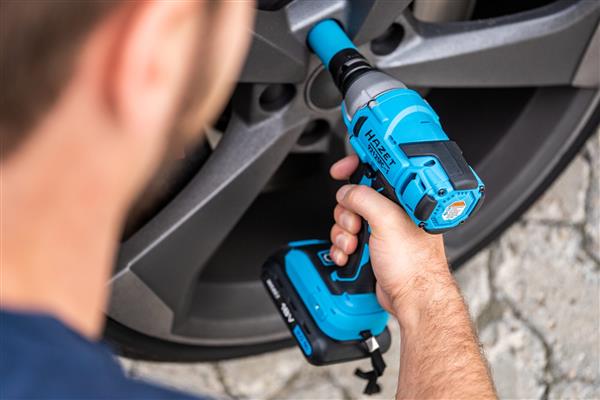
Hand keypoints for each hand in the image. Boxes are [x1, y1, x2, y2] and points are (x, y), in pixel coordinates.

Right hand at [329, 155, 453, 327]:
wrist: (413, 299)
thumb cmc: (415, 265)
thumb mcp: (387, 221)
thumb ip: (364, 199)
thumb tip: (347, 192)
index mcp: (401, 200)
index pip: (375, 172)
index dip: (356, 167)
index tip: (341, 169)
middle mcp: (391, 213)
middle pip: (353, 199)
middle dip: (347, 214)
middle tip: (357, 226)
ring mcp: (380, 232)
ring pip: (346, 221)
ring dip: (343, 235)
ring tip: (355, 246)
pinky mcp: (370, 248)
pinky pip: (345, 240)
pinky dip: (342, 248)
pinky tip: (350, 256)